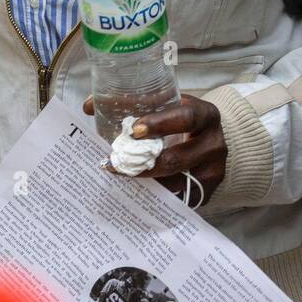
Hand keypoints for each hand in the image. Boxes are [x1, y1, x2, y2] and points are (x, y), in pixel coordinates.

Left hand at [84, 93, 226, 205]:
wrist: (211, 139)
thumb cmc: (183, 118)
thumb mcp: (170, 104)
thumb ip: (137, 103)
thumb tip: (88, 106)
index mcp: (205, 115)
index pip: (185, 118)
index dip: (159, 124)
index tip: (133, 130)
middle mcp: (214, 144)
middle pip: (177, 158)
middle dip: (143, 163)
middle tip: (116, 162)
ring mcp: (212, 172)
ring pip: (175, 182)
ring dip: (146, 181)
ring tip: (121, 176)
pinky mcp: (207, 193)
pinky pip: (178, 198)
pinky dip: (156, 194)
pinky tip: (137, 192)